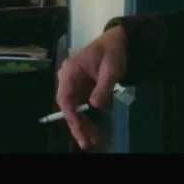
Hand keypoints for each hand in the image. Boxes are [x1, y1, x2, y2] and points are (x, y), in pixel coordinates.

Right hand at [56, 26, 127, 149]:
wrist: (118, 41)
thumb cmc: (112, 51)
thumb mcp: (111, 69)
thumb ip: (103, 87)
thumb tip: (95, 106)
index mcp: (70, 71)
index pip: (65, 97)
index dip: (71, 116)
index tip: (79, 129)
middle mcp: (68, 78)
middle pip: (68, 106)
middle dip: (77, 125)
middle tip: (87, 142)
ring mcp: (74, 84)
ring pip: (74, 109)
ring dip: (82, 124)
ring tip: (92, 140)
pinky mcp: (82, 88)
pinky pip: (81, 106)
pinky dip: (87, 118)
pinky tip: (93, 130)